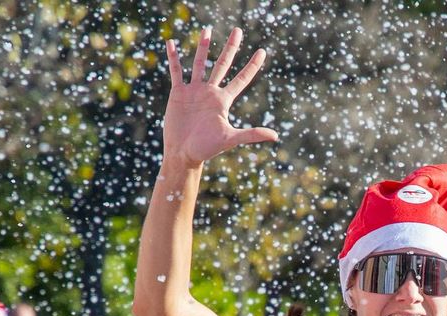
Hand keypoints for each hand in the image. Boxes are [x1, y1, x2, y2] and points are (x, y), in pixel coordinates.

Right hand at [161, 26, 278, 169]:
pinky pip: (176, 72)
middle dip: (231, 48)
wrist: (183, 154)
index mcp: (224, 100)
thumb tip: (275, 136)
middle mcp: (210, 92)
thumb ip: (251, 134)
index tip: (262, 51)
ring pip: (199, 63)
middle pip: (223, 64)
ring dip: (203, 46)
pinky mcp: (179, 93)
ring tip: (207, 29)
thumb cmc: (207, 149)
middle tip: (238, 30)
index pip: (242, 79)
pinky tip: (171, 43)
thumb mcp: (230, 139)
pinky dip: (174, 58)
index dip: (252, 65)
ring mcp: (194, 91)